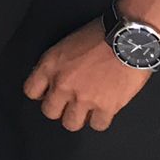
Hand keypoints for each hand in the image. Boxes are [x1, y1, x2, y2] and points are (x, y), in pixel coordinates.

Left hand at [24, 20, 152, 132]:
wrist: (129, 37)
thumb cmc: (101, 34)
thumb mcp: (66, 44)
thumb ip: (56, 65)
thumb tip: (53, 80)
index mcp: (50, 66)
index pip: (31, 91)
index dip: (41, 93)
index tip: (49, 93)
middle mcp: (63, 85)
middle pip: (49, 112)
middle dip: (59, 108)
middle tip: (69, 102)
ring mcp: (84, 98)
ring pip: (71, 124)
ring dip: (78, 117)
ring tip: (87, 109)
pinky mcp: (106, 107)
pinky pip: (97, 125)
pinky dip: (100, 119)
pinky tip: (104, 110)